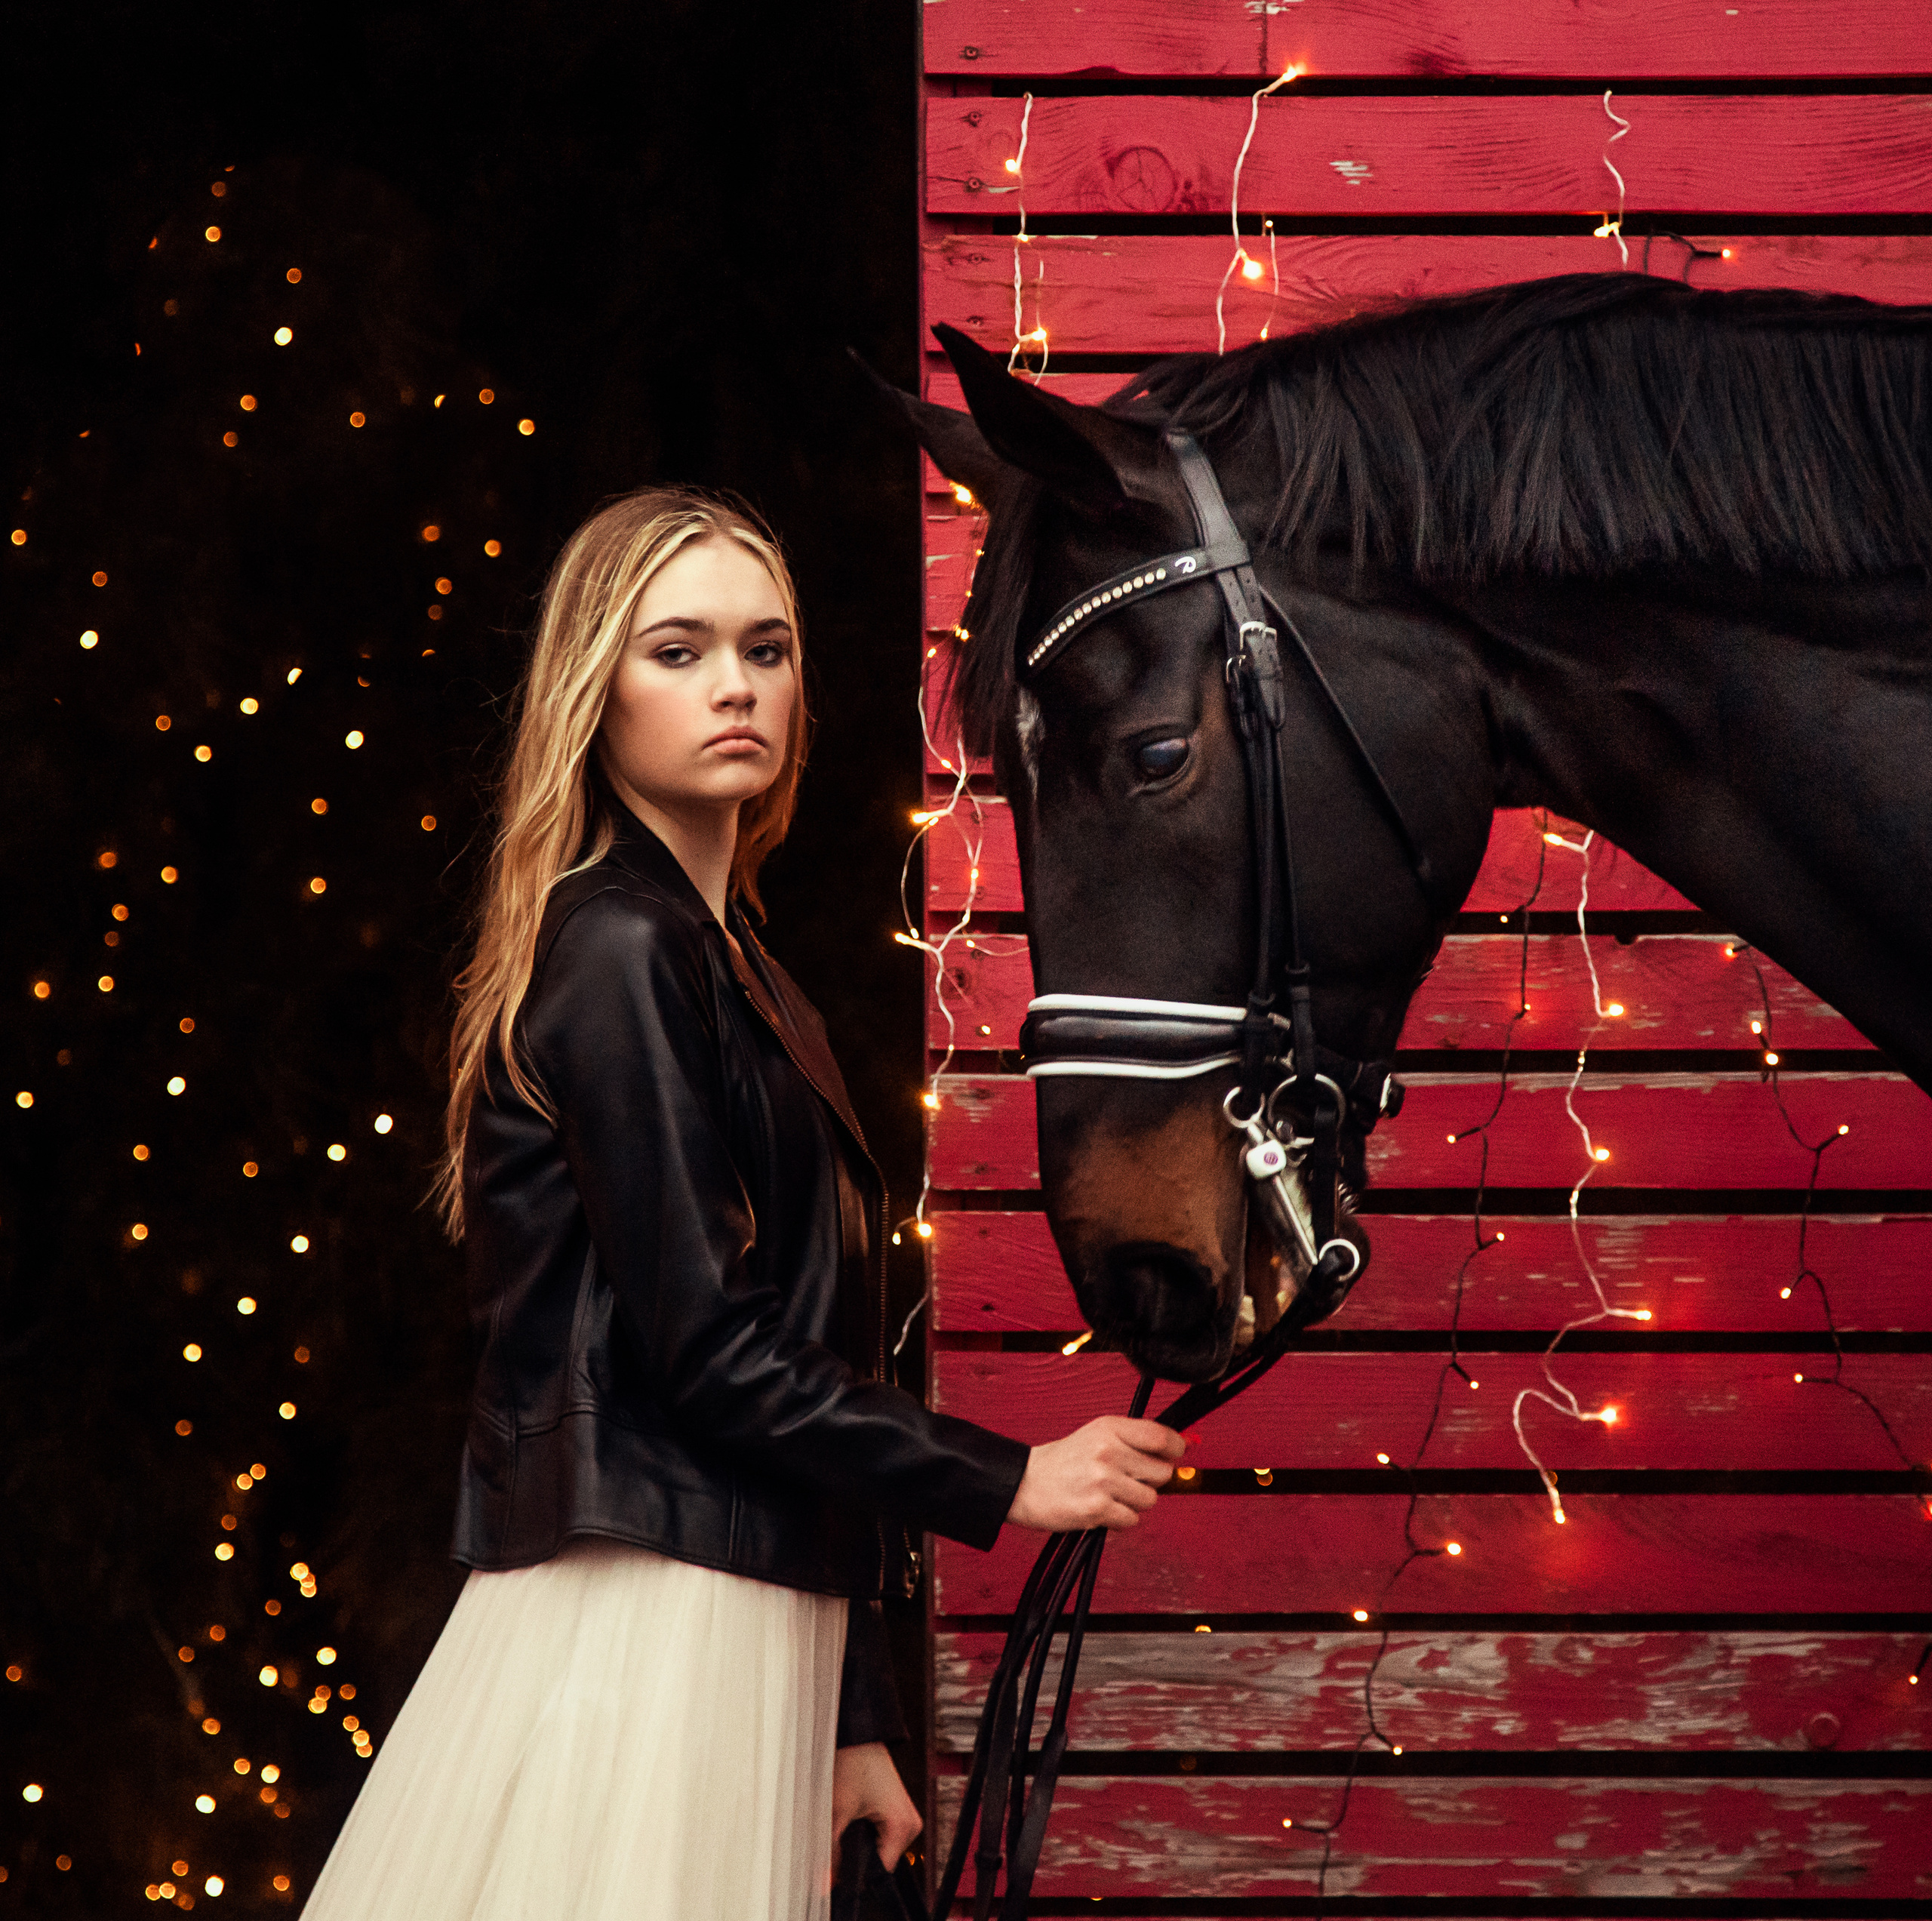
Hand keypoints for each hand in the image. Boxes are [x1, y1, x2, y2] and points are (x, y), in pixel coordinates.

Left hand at [830, 1741, 921, 1881]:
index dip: (855, 1876)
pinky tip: (848, 1818)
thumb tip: (823, 1885)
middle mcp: (909, 1824)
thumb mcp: (838, 1810)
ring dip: (855, 1844)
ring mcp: (902, 1816)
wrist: (857, 1732)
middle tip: (834, 1839)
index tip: (834, 1875)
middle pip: (878, 1862)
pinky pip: (876, 1835)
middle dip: (853, 1857)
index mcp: (903, 1827)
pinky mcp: (892, 1810)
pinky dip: (860, 1832)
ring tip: (841, 1823)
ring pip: (875, 1848)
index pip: (880, 1872)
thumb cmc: (853, 1760)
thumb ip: (831, 1853)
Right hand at [1005, 1416, 1186, 1531]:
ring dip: (1134, 1502)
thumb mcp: (1096, 1436)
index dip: (1175, 1447)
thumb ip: (1134, 1439)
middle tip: (1127, 1479)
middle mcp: (1108, 1451)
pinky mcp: (1097, 1509)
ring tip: (1110, 1494)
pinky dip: (1120, 1519)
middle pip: (1161, 1472)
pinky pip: (1132, 1520)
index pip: (1160, 1436)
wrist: (1024, 1483)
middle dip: (1150, 1480)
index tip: (1176, 1453)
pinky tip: (1102, 1508)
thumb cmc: (1062, 1461)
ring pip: (1149, 1499)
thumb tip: (1179, 1445)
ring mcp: (1103, 1481)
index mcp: (1109, 1428)